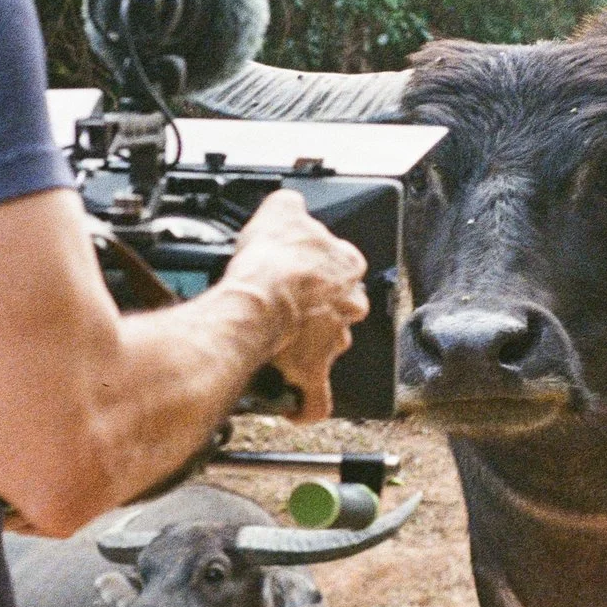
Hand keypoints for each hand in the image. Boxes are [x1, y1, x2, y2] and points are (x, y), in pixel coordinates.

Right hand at [220, 189, 369, 421]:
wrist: (257, 302)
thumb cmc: (272, 261)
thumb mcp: (280, 210)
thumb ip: (291, 206)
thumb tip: (290, 203)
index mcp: (347, 265)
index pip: (342, 264)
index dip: (317, 268)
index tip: (298, 270)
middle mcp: (349, 304)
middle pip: (338, 307)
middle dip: (315, 310)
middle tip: (285, 307)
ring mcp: (335, 340)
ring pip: (328, 347)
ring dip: (306, 349)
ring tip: (277, 346)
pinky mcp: (315, 373)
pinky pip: (316, 397)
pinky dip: (305, 403)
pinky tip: (294, 403)